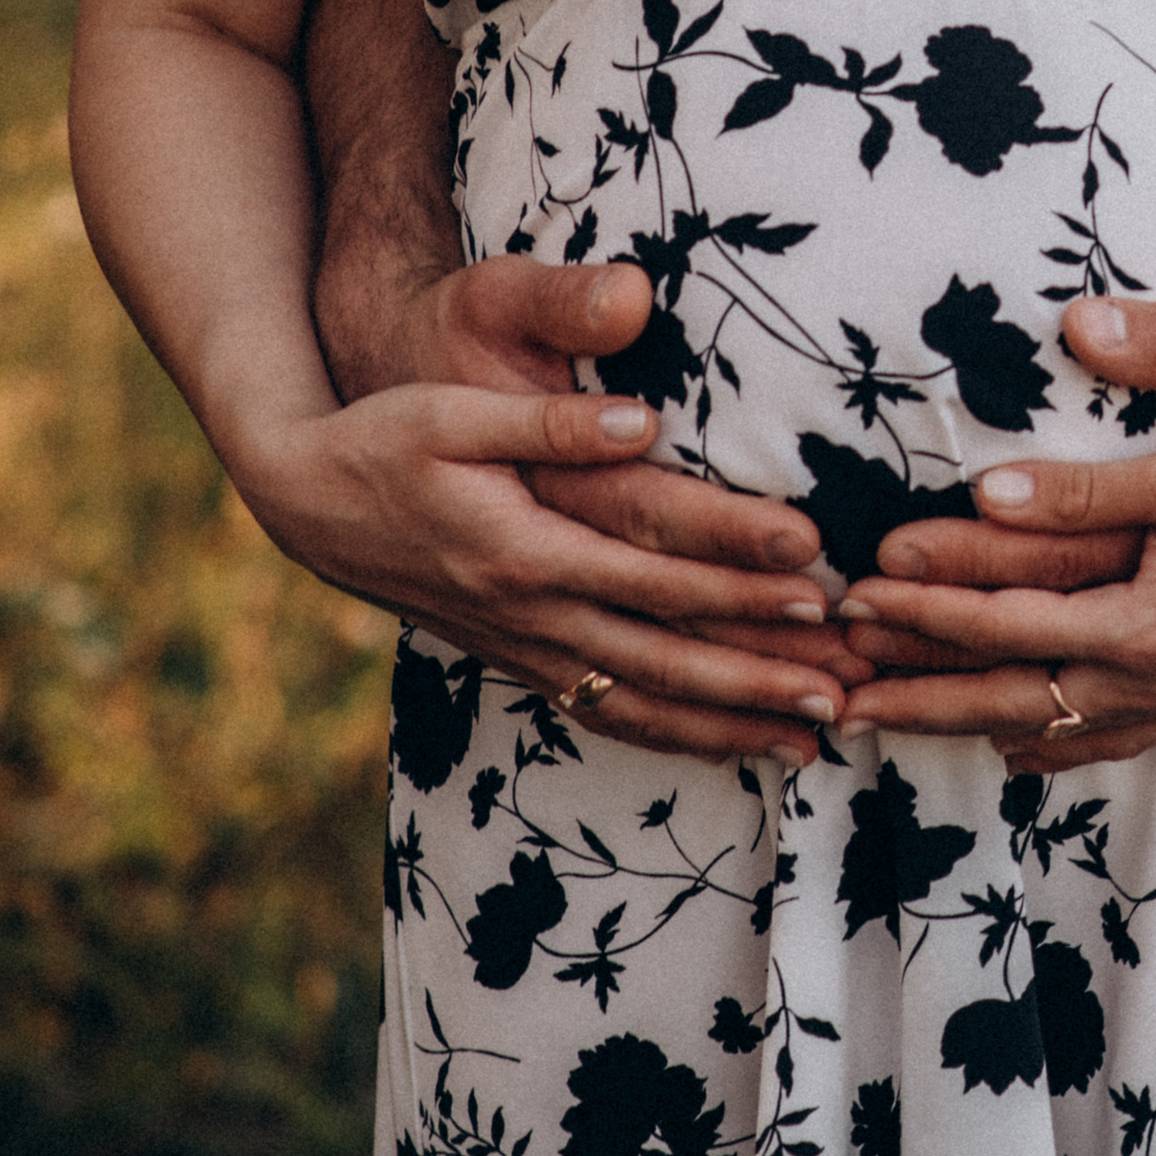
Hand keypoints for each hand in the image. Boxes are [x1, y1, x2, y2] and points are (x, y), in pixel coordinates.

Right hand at [242, 378, 850, 768]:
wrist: (309, 500)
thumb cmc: (388, 436)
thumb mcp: (457, 410)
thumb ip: (551, 416)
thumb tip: (642, 419)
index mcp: (526, 545)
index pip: (654, 566)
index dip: (735, 575)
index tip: (815, 577)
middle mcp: (532, 608)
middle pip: (664, 652)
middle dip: (758, 674)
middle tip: (845, 686)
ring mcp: (525, 644)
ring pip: (641, 699)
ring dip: (729, 722)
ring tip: (813, 739)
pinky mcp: (520, 656)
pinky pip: (606, 711)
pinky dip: (672, 733)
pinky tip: (727, 745)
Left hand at [833, 435, 1155, 772]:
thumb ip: (1090, 488)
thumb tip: (989, 487)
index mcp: (1142, 623)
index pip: (1004, 624)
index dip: (924, 613)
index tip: (858, 604)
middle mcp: (1150, 677)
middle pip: (1007, 698)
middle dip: (917, 697)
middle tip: (839, 699)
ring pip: (1049, 728)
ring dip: (966, 724)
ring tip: (898, 724)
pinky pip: (1105, 739)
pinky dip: (1049, 746)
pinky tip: (1020, 747)